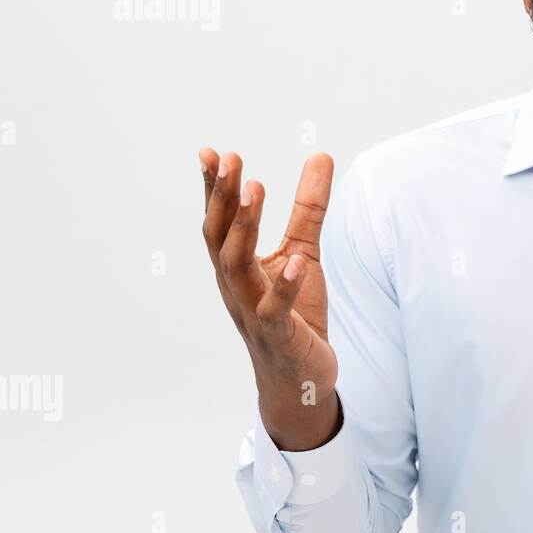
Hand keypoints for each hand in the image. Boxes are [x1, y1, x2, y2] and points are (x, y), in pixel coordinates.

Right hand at [199, 147, 338, 449]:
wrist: (301, 380)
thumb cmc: (296, 314)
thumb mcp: (304, 252)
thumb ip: (310, 207)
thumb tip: (321, 155)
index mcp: (236, 267)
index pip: (220, 221)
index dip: (214, 189)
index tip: (211, 152)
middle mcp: (236, 288)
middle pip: (221, 237)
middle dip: (223, 198)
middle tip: (230, 158)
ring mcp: (254, 313)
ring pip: (238, 269)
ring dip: (245, 228)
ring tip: (256, 189)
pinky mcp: (280, 337)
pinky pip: (276, 311)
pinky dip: (284, 287)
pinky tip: (296, 263)